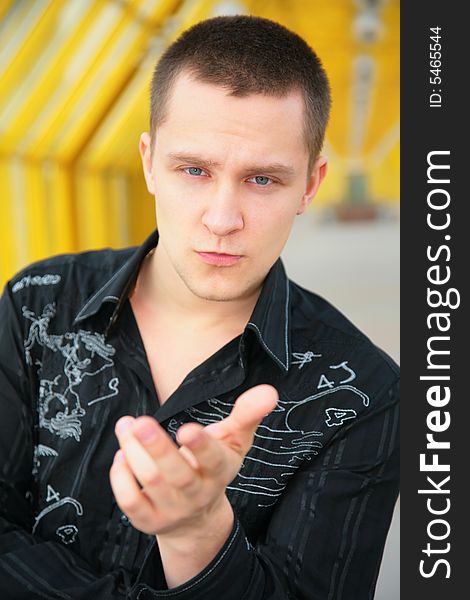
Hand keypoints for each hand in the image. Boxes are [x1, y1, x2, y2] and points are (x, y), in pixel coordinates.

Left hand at [109, 384, 277, 538]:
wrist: (198, 519)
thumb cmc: (214, 466)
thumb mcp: (235, 440)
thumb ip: (248, 414)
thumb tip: (269, 391)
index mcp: (219, 471)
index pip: (213, 461)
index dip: (200, 446)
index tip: (186, 428)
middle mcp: (196, 494)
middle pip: (176, 474)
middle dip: (157, 448)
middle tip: (140, 423)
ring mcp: (171, 510)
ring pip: (149, 482)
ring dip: (132, 451)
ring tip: (126, 426)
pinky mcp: (148, 521)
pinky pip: (130, 502)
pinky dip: (121, 477)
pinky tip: (122, 454)